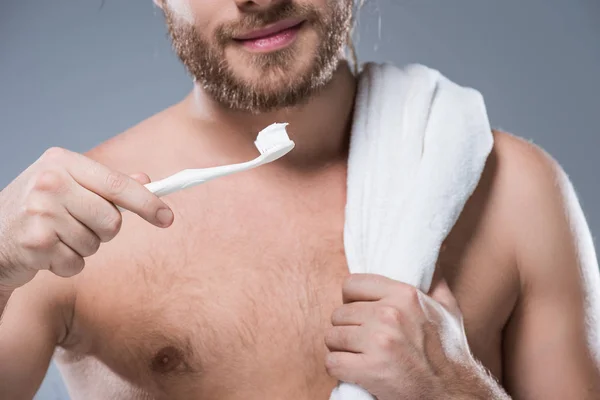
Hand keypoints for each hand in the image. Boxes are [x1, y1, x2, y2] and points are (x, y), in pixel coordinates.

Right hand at [0, 147, 173, 289]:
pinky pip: (76, 263)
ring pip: (96, 244)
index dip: (146, 202)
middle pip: (112, 220)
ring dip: (82, 248)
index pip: (116, 184)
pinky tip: (46, 252)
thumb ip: (106, 184)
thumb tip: (146, 181)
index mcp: (62, 162)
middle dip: (103, 231)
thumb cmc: (35, 209)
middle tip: (78, 225)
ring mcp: (40, 212)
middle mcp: (49, 182)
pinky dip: (66, 264)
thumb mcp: (67, 186)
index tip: (167, 217)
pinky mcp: (34, 243)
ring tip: (57, 237)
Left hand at [325, 274, 500, 398]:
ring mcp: (378, 342)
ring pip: (332, 337)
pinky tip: (354, 370)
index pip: (352, 284)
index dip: (352, 300)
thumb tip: (427, 257)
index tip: (360, 312)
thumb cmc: (449, 351)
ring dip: (340, 348)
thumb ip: (433, 281)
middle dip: (347, 328)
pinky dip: (338, 368)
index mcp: (405, 295)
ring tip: (358, 354)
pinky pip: (332, 362)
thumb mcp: (447, 308)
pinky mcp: (369, 370)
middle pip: (339, 313)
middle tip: (361, 339)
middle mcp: (389, 314)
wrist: (454, 393)